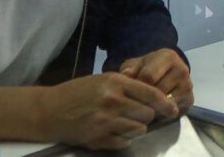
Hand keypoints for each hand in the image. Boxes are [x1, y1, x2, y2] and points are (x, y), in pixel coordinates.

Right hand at [41, 72, 178, 150]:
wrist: (50, 110)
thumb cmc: (77, 92)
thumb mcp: (101, 80)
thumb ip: (126, 86)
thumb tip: (152, 95)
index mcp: (114, 83)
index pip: (150, 93)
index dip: (165, 102)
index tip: (173, 108)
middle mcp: (112, 102)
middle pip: (147, 114)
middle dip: (147, 115)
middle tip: (138, 114)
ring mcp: (105, 122)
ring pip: (139, 129)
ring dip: (136, 127)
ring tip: (124, 122)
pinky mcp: (99, 139)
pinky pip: (125, 142)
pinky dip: (123, 138)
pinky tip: (113, 131)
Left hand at [120, 48, 194, 114]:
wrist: (166, 75)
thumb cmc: (147, 69)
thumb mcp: (136, 64)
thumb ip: (130, 68)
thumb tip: (126, 75)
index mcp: (168, 56)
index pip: (149, 76)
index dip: (136, 86)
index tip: (129, 89)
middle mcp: (182, 69)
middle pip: (158, 91)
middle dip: (144, 98)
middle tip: (135, 101)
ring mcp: (188, 85)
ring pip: (165, 104)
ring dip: (153, 107)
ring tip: (144, 105)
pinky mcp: (190, 100)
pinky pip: (171, 112)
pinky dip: (161, 114)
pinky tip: (154, 110)